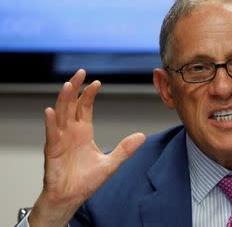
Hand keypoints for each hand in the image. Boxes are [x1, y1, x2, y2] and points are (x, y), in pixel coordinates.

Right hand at [29, 69, 145, 226]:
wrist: (71, 198)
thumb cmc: (86, 181)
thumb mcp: (111, 163)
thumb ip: (125, 149)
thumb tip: (141, 136)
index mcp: (83, 132)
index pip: (84, 107)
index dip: (89, 94)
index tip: (97, 82)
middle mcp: (70, 132)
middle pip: (71, 104)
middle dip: (75, 88)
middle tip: (81, 72)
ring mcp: (60, 140)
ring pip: (60, 114)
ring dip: (63, 99)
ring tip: (69, 85)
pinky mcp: (52, 151)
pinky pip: (51, 135)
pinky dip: (51, 123)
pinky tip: (51, 111)